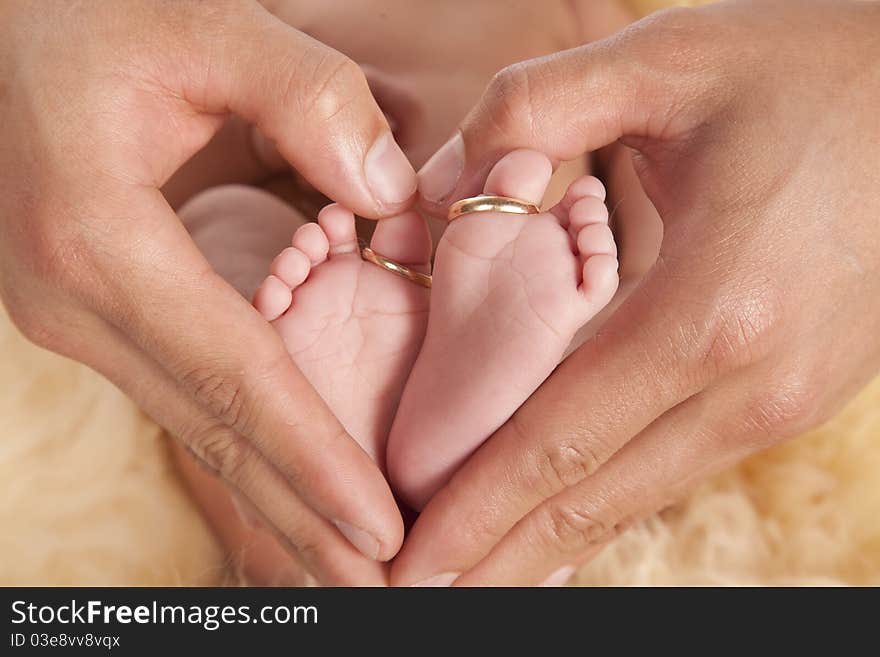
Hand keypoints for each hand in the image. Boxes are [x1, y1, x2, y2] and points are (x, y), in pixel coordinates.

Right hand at [0, 0, 417, 584]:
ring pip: (196, 428)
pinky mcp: (95, 308)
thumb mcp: (202, 26)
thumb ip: (309, 98)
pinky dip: (242, 449)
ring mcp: (77, 314)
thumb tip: (389, 193)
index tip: (382, 529)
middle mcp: (77, 302)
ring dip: (273, 501)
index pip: (237, 377)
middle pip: (215, 430)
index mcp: (101, 242)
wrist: (8, 31)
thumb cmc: (92, 16)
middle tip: (380, 590)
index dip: (313, 458)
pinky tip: (281, 486)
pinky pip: (182, 397)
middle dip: (299, 517)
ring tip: (341, 571)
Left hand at [392, 0, 879, 584]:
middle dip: (497, 557)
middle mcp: (751, 380)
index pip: (558, 444)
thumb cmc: (812, 71)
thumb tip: (451, 181)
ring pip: (638, 494)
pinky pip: (675, 464)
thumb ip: (536, 108)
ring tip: (473, 576)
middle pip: (594, 499)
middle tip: (414, 597)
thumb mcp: (668, 60)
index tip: (408, 567)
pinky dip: (606, 501)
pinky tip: (561, 521)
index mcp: (710, 310)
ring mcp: (782, 398)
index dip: (474, 513)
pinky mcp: (794, 391)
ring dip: (547, 542)